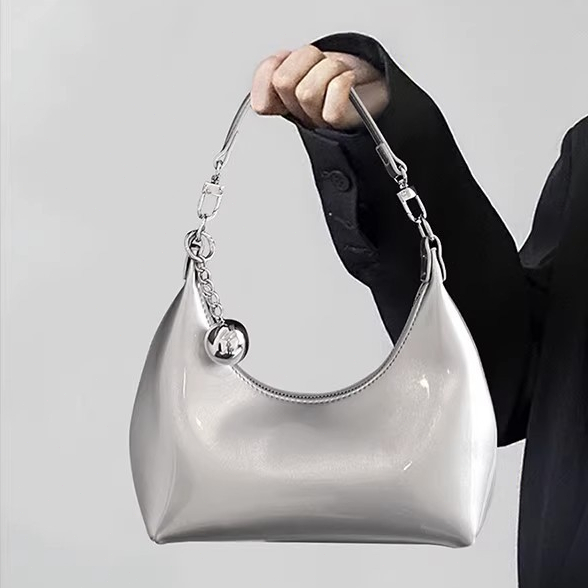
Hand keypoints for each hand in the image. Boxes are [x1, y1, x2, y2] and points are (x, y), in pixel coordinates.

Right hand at [250, 44, 389, 130]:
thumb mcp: (309, 62)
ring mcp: (320, 123)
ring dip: (328, 70)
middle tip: (321, 63)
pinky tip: (348, 81)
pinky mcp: (342, 126)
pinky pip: (331, 109)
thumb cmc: (350, 77)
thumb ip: (281, 66)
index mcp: (288, 100)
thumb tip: (269, 78)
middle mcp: (301, 114)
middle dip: (306, 59)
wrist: (382, 88)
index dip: (269, 71)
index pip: (261, 91)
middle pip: (283, 82)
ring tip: (340, 72)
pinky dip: (341, 86)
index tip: (284, 62)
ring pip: (306, 91)